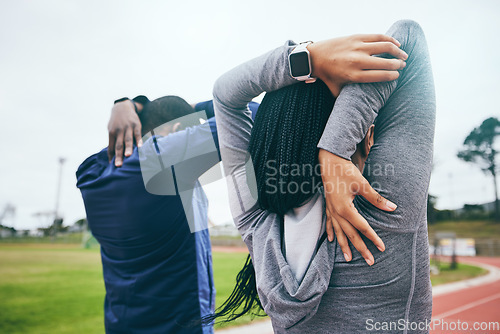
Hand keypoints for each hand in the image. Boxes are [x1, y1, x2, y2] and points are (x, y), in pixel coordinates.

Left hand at [107, 100, 142, 166]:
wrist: (122, 107)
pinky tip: (140, 147)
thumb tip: (111, 155)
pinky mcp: (136, 125)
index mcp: (111, 133)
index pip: (111, 147)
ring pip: (128, 140)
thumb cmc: (116, 122)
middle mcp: (119, 131)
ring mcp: (127, 127)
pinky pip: (138, 134)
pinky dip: (139, 140)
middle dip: (118, 156)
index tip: (111, 167)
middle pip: (118, 145)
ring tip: (128, 156)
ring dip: (128, 148)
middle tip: (118, 165)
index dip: (111, 157)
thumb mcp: (112, 129)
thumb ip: (113, 141)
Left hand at [308, 34, 407, 96]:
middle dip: (398, 65)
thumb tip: (356, 116)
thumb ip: (347, 101)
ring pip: (385, 47)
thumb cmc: (327, 76)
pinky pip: (378, 37)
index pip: (380, 76)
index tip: (397, 75)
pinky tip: (397, 44)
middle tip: (403, 66)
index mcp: (354, 75)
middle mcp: (357, 61)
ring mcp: (358, 47)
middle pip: (385, 62)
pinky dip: (390, 40)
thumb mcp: (336, 92)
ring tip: (404, 56)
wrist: (314, 56)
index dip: (392, 75)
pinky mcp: (357, 37)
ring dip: (398, 51)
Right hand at [319, 149, 396, 265]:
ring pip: (338, 232)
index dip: (373, 238)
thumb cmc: (346, 172)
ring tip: (349, 259)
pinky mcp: (328, 206)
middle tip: (370, 261)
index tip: (382, 248)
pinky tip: (332, 240)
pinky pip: (329, 223)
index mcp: (345, 209)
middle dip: (360, 249)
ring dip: (344, 246)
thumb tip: (393, 208)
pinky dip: (331, 232)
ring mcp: (331, 210)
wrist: (329, 162)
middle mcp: (337, 213)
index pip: (362, 228)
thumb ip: (376, 199)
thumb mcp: (362, 184)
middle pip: (350, 234)